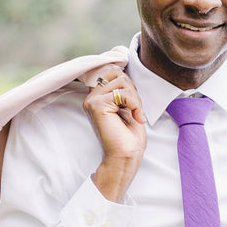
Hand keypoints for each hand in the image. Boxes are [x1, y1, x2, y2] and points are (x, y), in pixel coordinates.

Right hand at [83, 66, 146, 202]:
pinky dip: (135, 104)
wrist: (125, 157)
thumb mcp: (128, 106)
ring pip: (122, 81)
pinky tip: (135, 117)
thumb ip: (122, 89)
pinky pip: (123, 93)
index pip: (112, 71)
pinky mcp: (97, 106)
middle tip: (134, 108)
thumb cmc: (129, 137)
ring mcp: (92, 101)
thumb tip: (123, 69)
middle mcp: (91, 97)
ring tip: (135, 114)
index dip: (126, 81)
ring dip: (135, 98)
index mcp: (97, 97)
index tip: (132, 101)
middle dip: (132, 89)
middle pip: (117, 73)